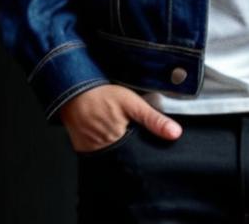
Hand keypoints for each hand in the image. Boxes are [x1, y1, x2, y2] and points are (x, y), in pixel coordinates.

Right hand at [58, 83, 182, 152]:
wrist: (73, 92)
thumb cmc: (102, 95)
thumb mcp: (132, 103)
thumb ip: (153, 119)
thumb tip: (175, 133)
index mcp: (120, 140)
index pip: (139, 154)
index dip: (144, 147)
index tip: (144, 138)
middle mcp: (106, 151)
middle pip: (126, 156)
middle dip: (130, 147)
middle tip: (127, 130)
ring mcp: (93, 152)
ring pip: (112, 155)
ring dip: (116, 147)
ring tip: (115, 130)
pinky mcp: (83, 150)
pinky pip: (97, 153)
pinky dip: (103, 146)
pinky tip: (104, 133)